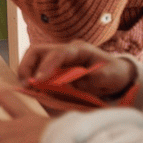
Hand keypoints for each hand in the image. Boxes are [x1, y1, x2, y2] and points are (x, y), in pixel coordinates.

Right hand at [18, 41, 135, 97]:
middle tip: (25, 85)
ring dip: (26, 73)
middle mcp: (65, 51)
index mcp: (79, 50)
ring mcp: (58, 59)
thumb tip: (77, 82)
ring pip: (33, 59)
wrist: (116, 74)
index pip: (58, 53)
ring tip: (27, 89)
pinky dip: (31, 79)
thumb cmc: (114, 73)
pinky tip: (34, 92)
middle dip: (27, 66)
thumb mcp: (112, 75)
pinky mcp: (54, 68)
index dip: (47, 66)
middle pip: (37, 51)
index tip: (38, 81)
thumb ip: (97, 78)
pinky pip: (36, 69)